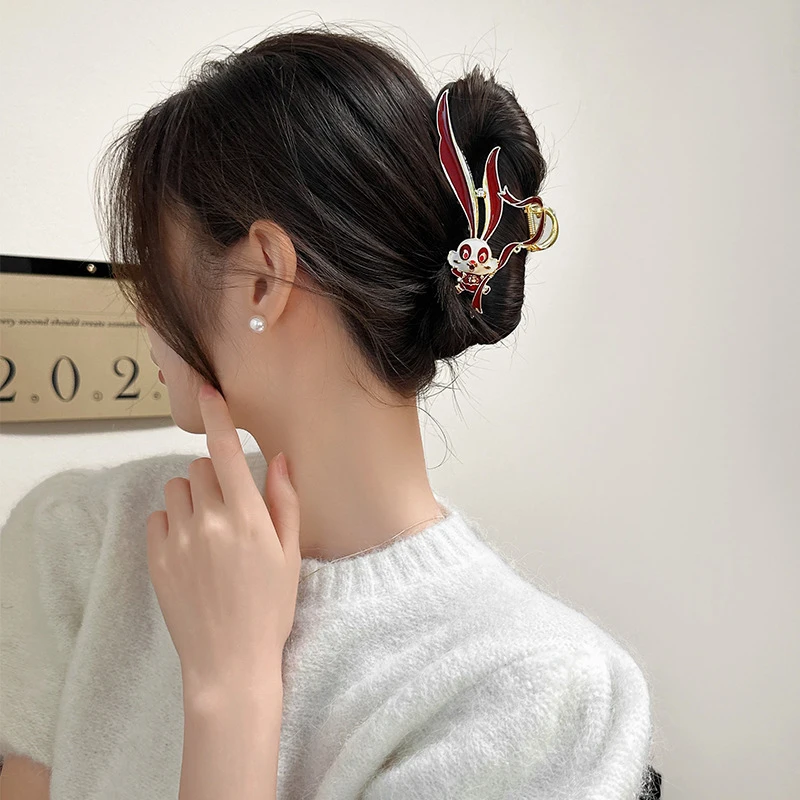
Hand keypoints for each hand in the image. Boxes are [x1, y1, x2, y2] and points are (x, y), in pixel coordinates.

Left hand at [146, 383, 300, 695]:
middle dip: (217, 475)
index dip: (217, 414)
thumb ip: (284, 501)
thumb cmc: (269, 608)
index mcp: (246, 516)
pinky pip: (159, 518)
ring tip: (209, 528)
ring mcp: (178, 540)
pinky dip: (174, 522)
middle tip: (233, 508)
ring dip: (193, 496)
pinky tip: (191, 549)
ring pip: (178, 489)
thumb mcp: (290, 554)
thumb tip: (280, 458)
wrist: (229, 662)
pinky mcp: (156, 559)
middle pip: (201, 467)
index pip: (226, 449)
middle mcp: (208, 520)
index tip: (208, 390)